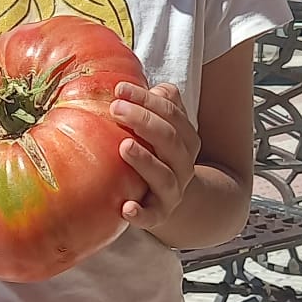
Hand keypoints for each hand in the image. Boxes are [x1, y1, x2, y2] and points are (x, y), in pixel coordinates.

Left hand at [111, 82, 199, 234]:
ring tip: (124, 146)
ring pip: (165, 176)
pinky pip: (152, 217)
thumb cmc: (157, 155)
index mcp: (185, 139)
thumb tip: (145, 83)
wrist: (171, 200)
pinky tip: (126, 208)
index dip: (147, 99)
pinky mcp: (158, 215)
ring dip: (145, 160)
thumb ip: (159, 105)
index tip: (120, 88)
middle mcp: (183, 164)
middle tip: (115, 109)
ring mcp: (173, 191)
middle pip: (169, 140)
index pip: (171, 113)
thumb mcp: (162, 128)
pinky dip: (140, 214)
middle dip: (143, 121)